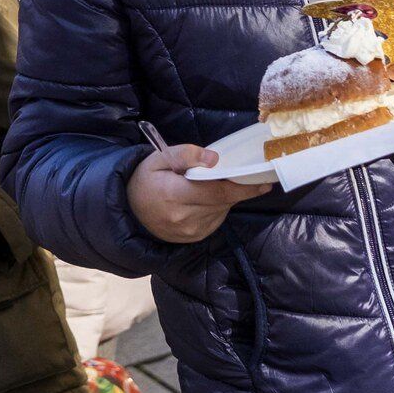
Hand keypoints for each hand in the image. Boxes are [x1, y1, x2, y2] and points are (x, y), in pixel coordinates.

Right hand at [127, 143, 268, 244]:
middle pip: (223, 201)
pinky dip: (217, 207)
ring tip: (210, 185)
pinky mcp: (194, 238)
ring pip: (222, 210)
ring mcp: (189, 231)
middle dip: (236, 188)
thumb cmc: (145, 179)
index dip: (243, 188)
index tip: (264, 183)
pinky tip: (204, 198)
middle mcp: (183, 218)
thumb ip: (186, 154)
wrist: (129, 210)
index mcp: (174, 195)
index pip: (217, 192)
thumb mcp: (158, 158)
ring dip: (225, 197)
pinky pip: (216, 219)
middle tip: (243, 174)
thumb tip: (214, 159)